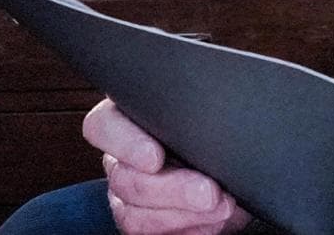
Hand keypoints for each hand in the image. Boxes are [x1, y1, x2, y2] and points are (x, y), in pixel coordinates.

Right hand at [82, 98, 251, 234]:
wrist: (231, 174)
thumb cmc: (216, 135)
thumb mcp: (207, 115)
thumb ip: (200, 111)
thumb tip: (220, 112)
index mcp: (128, 122)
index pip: (102, 127)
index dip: (124, 143)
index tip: (155, 157)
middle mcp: (121, 162)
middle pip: (124, 178)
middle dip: (172, 189)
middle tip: (210, 191)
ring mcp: (128, 199)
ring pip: (135, 215)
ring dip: (184, 215)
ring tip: (222, 207)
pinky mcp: (144, 225)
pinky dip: (190, 231)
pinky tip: (214, 222)